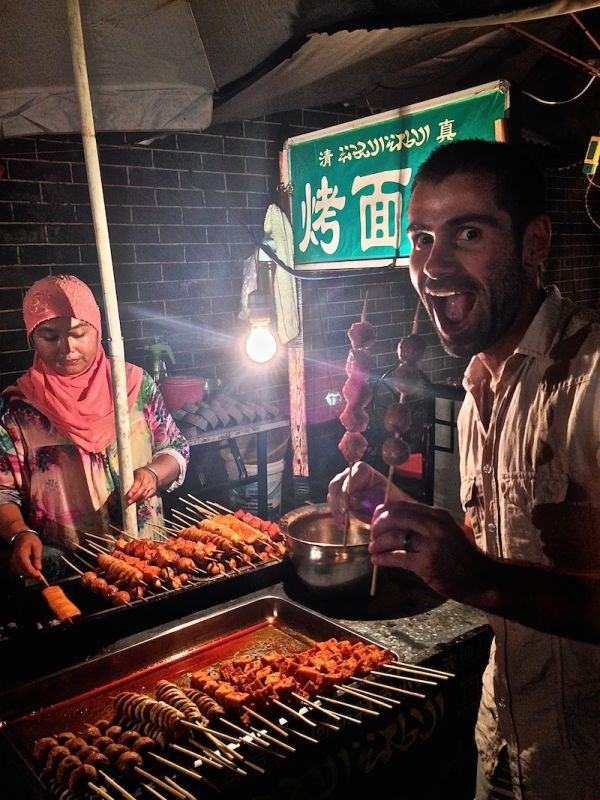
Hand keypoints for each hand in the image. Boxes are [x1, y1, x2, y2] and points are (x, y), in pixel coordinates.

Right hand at [9, 531, 42, 579]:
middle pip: (23, 571)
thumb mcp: (37, 546)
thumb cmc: (30, 540)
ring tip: (37, 572)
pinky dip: (25, 573)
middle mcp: (15, 559)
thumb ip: (37, 557)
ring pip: (20, 573)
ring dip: (29, 574)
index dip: (32, 572)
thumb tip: (39, 568)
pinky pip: (19, 571)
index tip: (39, 576)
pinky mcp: (13, 564)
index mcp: (21, 553)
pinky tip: (31, 570)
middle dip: (32, 575)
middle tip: (41, 577)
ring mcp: (13, 562)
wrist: (21, 537)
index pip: (26, 566)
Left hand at [126, 466, 158, 505]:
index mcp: (141, 475)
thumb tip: (118, 489)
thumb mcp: (133, 474)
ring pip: (145, 495)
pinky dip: (141, 500)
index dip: (133, 491)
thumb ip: (128, 481)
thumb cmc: (139, 474)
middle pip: (142, 491)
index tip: (128, 496)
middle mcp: (147, 480)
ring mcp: (152, 486)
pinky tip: (136, 502)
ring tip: (131, 503)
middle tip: (128, 502)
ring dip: (137, 500)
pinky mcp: (154, 491)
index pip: (137, 484)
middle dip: (135, 497)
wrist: (151, 473)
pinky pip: (147, 497)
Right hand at [327, 461, 411, 526]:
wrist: (385, 507)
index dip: (346, 492)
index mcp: (362, 469)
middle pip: (336, 484)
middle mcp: (349, 473)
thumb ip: (368, 497)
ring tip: (344, 522)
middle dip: (339, 501)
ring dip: (336, 509)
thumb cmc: (386, 499)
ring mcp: (342, 483)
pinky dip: (336, 514)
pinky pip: (332, 503)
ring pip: (332, 494)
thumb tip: (351, 500)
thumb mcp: (381, 498)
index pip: (349, 478)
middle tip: (344, 515)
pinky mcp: (338, 495)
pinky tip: (343, 524)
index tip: (348, 506)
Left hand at [370, 500, 491, 601]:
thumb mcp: (446, 531)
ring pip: (394, 536)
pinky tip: (377, 560)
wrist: (481, 578)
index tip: (375, 519)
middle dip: (378, 526)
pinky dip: (383, 558)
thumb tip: (392, 518)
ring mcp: (431, 544)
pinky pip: (398, 557)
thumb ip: (424, 523)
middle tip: (372, 535)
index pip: (403, 506)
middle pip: (395, 517)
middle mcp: (434, 526)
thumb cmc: (460, 555)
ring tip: (372, 549)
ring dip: (378, 543)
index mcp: (437, 515)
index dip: (384, 511)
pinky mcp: (427, 564)